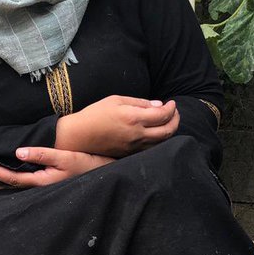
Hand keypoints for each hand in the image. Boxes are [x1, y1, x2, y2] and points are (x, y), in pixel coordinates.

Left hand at [0, 146, 113, 192]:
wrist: (103, 173)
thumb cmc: (85, 164)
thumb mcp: (65, 157)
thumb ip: (42, 154)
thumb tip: (18, 152)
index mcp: (42, 181)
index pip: (14, 178)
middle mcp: (39, 188)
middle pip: (10, 189)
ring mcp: (42, 188)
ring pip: (15, 190)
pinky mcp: (45, 185)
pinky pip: (22, 186)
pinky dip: (9, 185)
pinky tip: (1, 184)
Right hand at [54, 95, 178, 157]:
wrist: (78, 136)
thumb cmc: (94, 114)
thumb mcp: (116, 100)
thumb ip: (139, 103)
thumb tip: (158, 105)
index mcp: (134, 118)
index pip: (163, 115)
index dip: (172, 108)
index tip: (171, 103)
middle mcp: (137, 134)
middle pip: (168, 131)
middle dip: (175, 120)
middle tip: (174, 112)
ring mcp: (134, 146)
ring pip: (162, 142)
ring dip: (169, 131)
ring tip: (167, 121)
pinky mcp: (130, 153)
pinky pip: (151, 148)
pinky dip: (159, 140)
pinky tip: (156, 132)